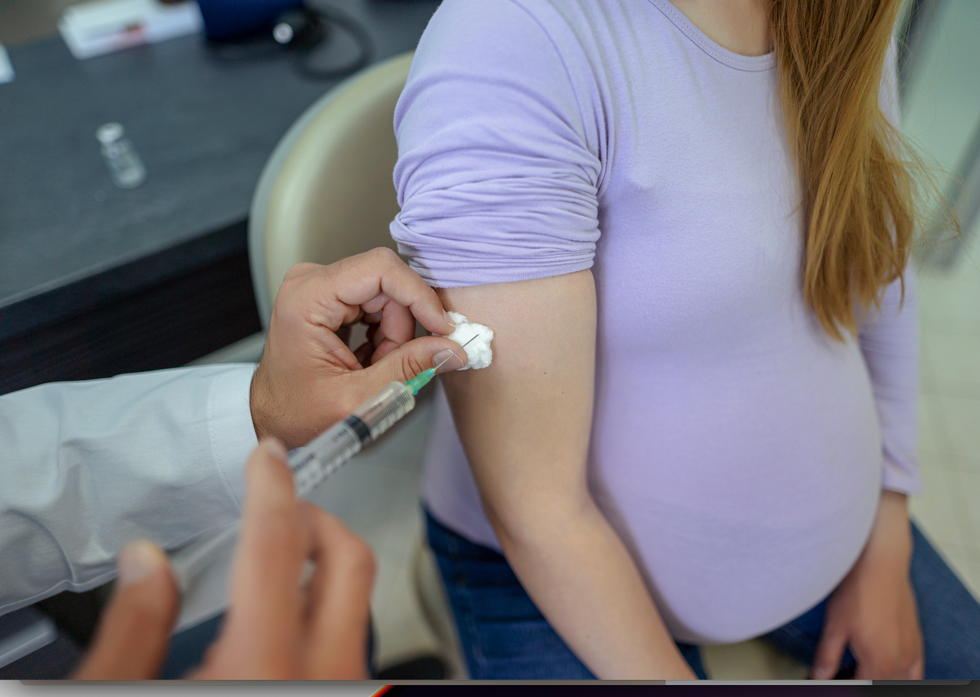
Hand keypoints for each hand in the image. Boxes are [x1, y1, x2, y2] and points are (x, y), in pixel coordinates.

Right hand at [75, 439, 375, 679]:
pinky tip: (288, 619)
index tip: (269, 455)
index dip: (271, 487)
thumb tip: (145, 563)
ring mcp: (351, 689)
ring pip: (361, 599)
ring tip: (277, 562)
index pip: (277, 548)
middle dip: (314, 517)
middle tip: (278, 505)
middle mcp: (324, 677)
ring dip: (323, 565)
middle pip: (348, 560)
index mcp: (264, 669)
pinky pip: (355, 637)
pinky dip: (328, 608)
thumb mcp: (125, 693)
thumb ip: (134, 628)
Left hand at [251, 247, 465, 448]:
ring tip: (374, 367)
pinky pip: (380, 302)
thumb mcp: (358, 399)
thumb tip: (452, 350)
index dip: (419, 296)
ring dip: (394, 336)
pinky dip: (386, 334)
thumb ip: (408, 370)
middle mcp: (312, 281)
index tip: (442, 328)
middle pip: (388, 285)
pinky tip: (370, 358)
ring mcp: (322, 285)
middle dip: (403, 329)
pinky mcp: (332, 294)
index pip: (381, 268)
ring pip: (389, 296)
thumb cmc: (298, 412)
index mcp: (307, 298)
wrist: (274, 416)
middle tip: (392, 365)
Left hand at [813, 491, 923, 679]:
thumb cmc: (857, 591)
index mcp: (878, 663)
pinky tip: (889, 669)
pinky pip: (916, 672)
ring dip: (880, 680)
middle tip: (842, 673)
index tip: (830, 679)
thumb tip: (820, 677)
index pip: (860, 687)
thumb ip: (827, 656)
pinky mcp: (917, 640)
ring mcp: (912, 652)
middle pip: (880, 685)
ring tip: (861, 671)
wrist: (881, 563)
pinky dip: (903, 676)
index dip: (843, 684)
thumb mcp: (834, 625)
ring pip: (900, 681)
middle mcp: (900, 663)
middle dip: (860, 681)